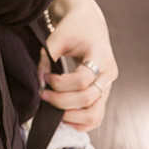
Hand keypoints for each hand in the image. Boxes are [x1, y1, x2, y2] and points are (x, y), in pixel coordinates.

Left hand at [38, 0, 118, 130]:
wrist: (88, 25)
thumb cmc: (73, 29)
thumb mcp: (57, 38)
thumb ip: (47, 58)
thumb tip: (40, 82)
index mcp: (101, 57)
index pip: (83, 79)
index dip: (61, 83)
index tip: (47, 78)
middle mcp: (108, 74)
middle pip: (89, 99)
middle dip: (62, 101)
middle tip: (44, 96)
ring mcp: (107, 86)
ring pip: (95, 113)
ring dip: (72, 117)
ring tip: (54, 113)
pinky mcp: (102, 94)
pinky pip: (96, 116)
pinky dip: (81, 123)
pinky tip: (64, 120)